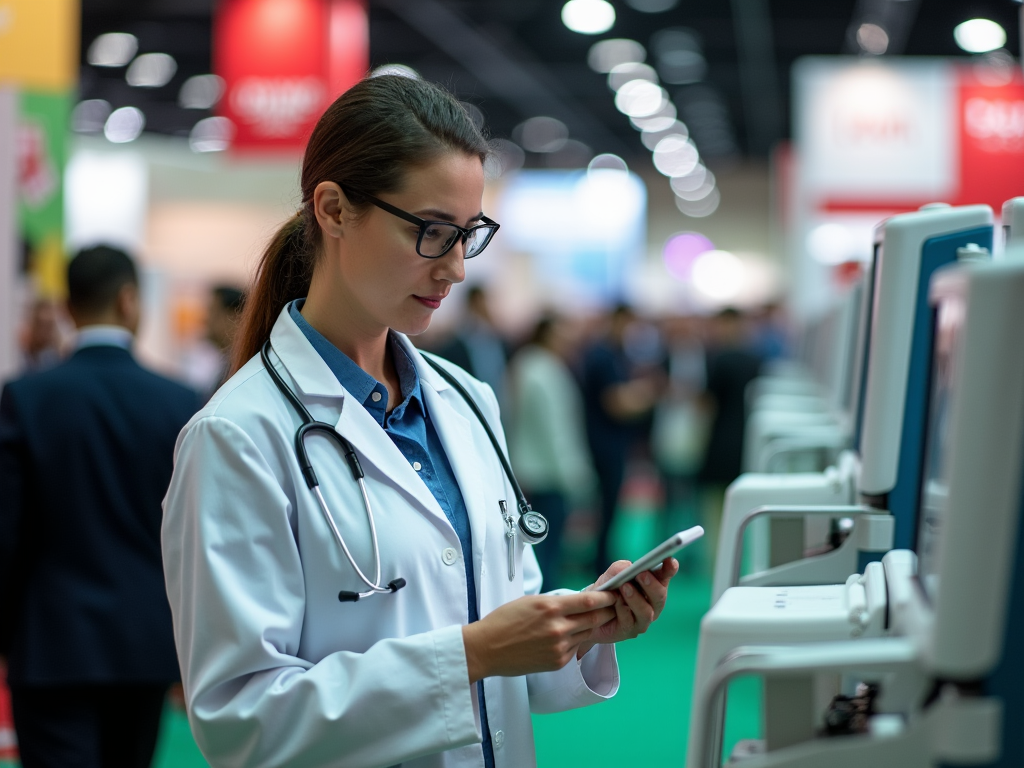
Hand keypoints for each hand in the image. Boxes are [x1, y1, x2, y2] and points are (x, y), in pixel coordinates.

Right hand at [462, 591, 617, 682]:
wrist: (486, 649)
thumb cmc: (504, 621)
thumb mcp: (530, 602)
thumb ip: (555, 603)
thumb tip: (577, 602)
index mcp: (550, 607)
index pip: (589, 601)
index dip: (606, 597)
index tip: (614, 593)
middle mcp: (558, 628)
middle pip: (595, 619)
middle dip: (607, 612)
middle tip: (613, 606)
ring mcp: (559, 647)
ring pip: (587, 634)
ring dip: (590, 627)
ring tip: (588, 620)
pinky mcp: (557, 662)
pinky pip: (575, 648)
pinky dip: (575, 641)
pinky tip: (566, 636)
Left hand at [576, 557, 679, 658]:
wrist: (590, 612)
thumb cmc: (606, 589)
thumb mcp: (610, 575)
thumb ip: (619, 568)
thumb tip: (628, 567)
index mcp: (652, 585)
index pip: (664, 576)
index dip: (669, 568)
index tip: (670, 560)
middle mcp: (652, 603)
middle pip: (659, 596)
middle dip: (652, 585)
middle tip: (642, 574)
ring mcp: (643, 619)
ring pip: (646, 612)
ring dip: (636, 598)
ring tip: (625, 587)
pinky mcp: (630, 630)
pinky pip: (629, 621)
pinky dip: (622, 610)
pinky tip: (616, 602)